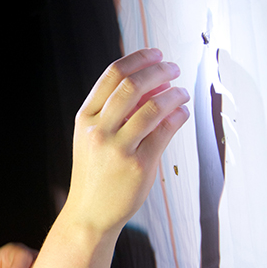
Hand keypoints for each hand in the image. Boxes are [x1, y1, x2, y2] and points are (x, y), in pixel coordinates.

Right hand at [66, 48, 189, 233]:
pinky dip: (178, 115)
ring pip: (153, 107)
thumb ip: (113, 111)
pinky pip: (165, 131)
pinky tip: (182, 112)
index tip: (155, 54)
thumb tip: (152, 83)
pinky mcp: (139, 166)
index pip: (112, 75)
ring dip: (174, 93)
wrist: (89, 213)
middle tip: (173, 69)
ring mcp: (118, 148)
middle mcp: (99, 130)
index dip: (138, 58)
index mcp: (85, 118)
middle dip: (159, 70)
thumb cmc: (94, 173)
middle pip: (133, 85)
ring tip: (182, 92)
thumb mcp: (91, 137)